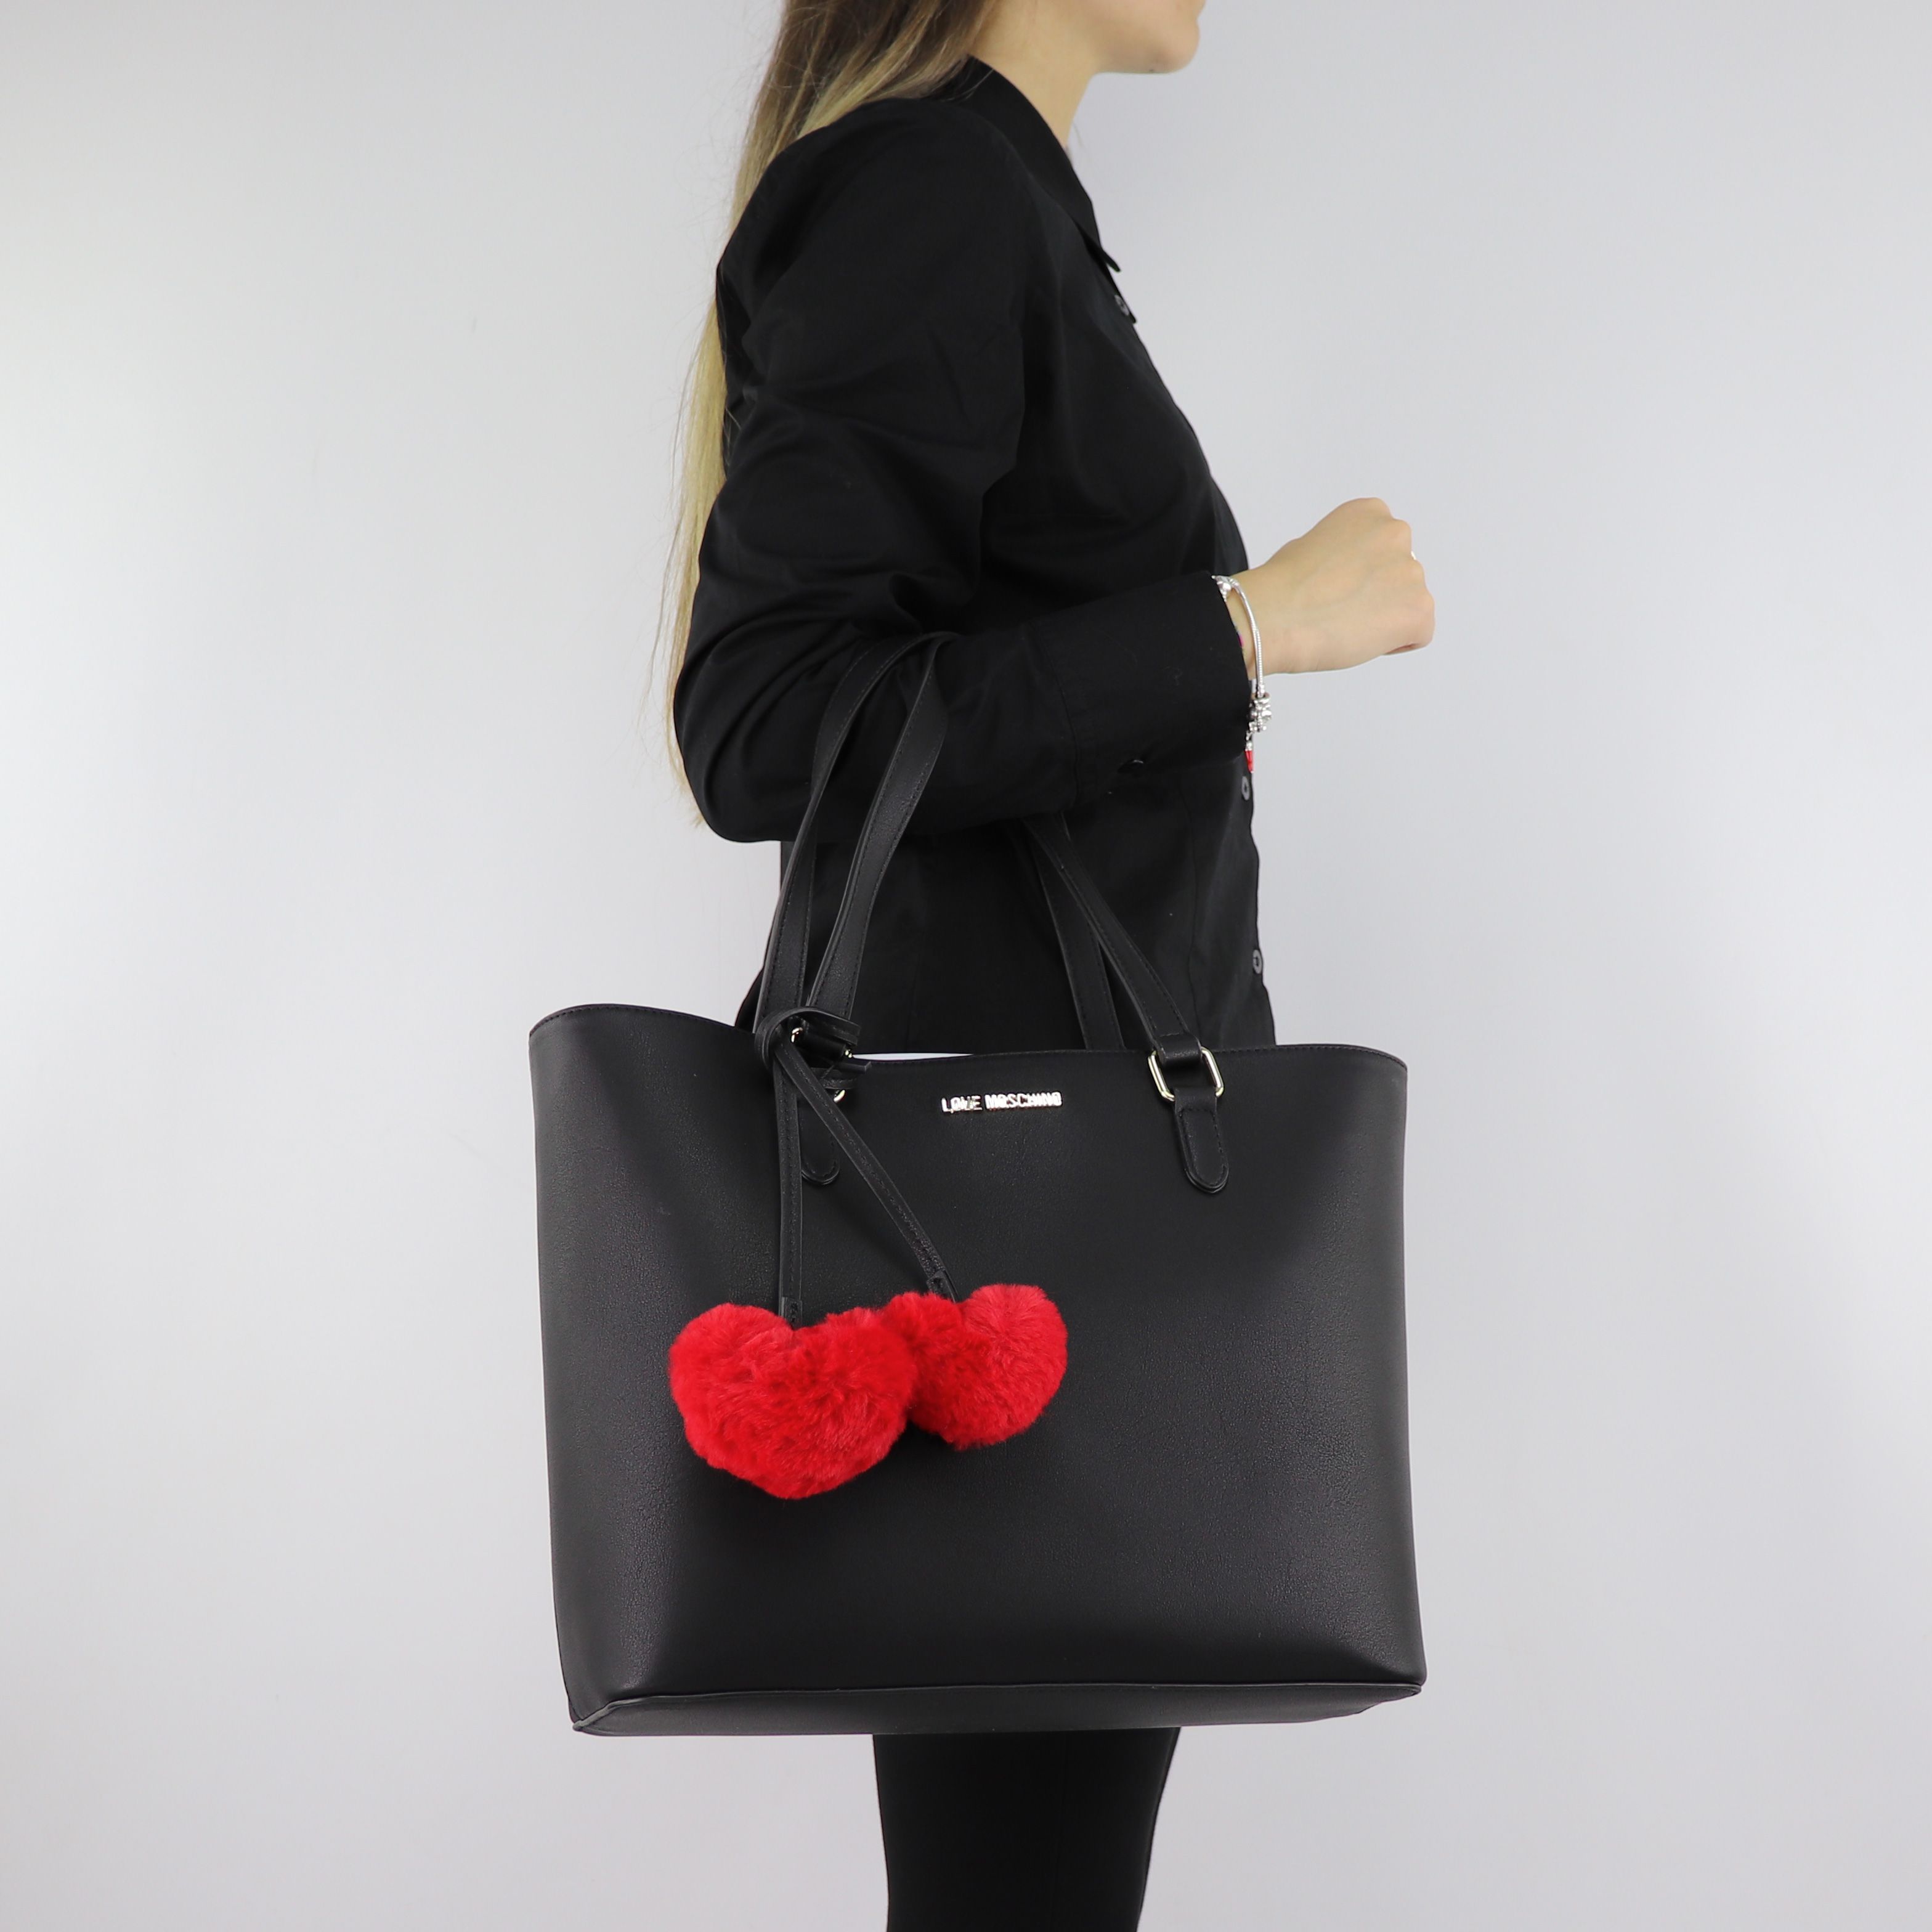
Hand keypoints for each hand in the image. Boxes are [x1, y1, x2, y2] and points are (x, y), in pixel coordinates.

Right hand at [1223, 499, 1434, 675]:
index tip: (1337, 587)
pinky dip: (1396, 643)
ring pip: (1409, 605)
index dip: (1362, 575)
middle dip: (1378, 595)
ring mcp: (1412, 571)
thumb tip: (1349, 576)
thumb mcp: (1311, 545)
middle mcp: (1397, 534)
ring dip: (1386, 618)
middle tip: (1341, 610)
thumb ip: (1343, 554)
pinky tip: (1361, 639)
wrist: (1275, 615)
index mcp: (1371, 513)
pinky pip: (1419, 633)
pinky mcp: (1419, 609)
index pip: (1384, 549)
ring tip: (1346, 625)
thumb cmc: (1281, 586)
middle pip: (1400, 576)